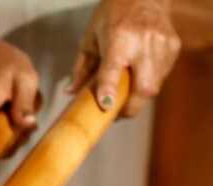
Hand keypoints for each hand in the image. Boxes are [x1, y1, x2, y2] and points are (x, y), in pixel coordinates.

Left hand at [69, 0, 181, 116]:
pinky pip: (161, 77)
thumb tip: (70, 92)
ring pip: (153, 88)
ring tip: (127, 94)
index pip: (114, 68)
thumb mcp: (91, 37)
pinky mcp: (173, 48)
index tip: (106, 106)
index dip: (110, 89)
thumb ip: (81, 68)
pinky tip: (140, 75)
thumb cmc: (113, 14)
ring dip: (138, 98)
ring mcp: (162, 45)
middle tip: (118, 113)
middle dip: (130, 107)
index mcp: (119, 37)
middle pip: (143, 87)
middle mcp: (144, 41)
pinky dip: (148, 83)